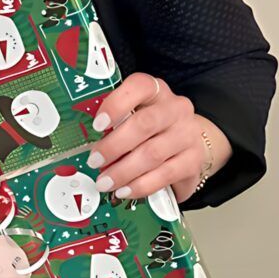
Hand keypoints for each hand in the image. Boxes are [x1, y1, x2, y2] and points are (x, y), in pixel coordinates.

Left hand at [86, 74, 228, 205]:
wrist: (189, 145)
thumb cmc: (152, 130)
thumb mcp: (135, 118)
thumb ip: (114, 124)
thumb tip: (85, 146)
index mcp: (157, 91)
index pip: (140, 86)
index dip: (116, 104)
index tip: (97, 124)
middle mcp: (176, 109)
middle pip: (145, 124)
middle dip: (114, 145)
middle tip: (94, 161)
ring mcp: (188, 134)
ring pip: (153, 153)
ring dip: (123, 171)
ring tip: (104, 182)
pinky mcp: (193, 161)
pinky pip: (164, 175)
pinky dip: (140, 185)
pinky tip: (125, 190)